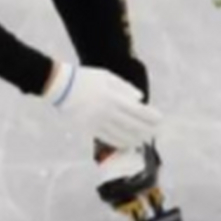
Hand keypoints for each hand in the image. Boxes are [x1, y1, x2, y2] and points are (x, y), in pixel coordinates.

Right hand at [41, 62, 161, 149]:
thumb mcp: (108, 77)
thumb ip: (125, 88)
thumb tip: (140, 99)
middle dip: (145, 129)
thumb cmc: (86, 78)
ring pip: (119, 134)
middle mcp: (106, 112)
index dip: (150, 116)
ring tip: (144, 140)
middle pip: (130, 124)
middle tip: (155, 132)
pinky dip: (118, 141)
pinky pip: (106, 138)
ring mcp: (96, 122)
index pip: (137, 110)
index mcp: (113, 97)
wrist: (61, 86)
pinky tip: (126, 143)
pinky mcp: (87, 128)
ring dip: (134, 138)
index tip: (159, 119)